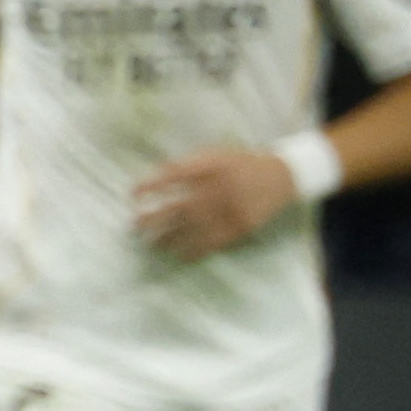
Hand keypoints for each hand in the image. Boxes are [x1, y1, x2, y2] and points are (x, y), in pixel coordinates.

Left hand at [131, 148, 296, 261]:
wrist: (279, 177)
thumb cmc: (238, 165)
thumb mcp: (213, 155)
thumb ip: (186, 165)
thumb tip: (154, 179)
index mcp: (209, 166)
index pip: (171, 176)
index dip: (149, 186)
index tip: (132, 195)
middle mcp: (217, 187)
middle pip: (177, 206)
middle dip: (152, 218)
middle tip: (134, 226)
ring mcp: (228, 209)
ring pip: (190, 228)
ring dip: (166, 238)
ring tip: (150, 244)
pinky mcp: (237, 227)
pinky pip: (210, 243)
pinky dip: (191, 251)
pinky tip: (177, 256)